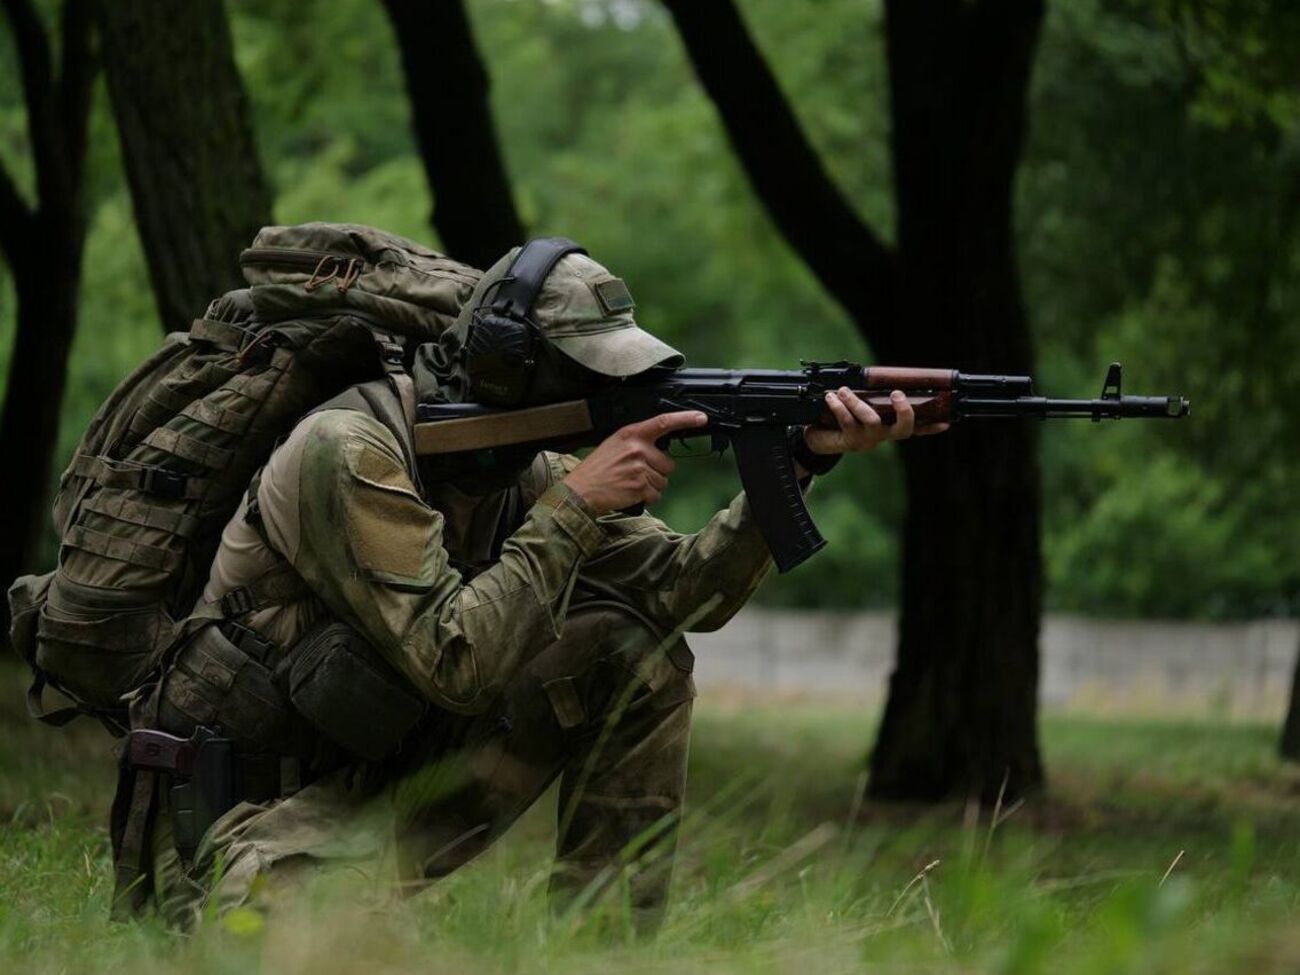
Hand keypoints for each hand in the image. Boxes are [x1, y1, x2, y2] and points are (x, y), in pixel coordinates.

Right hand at [563, 410, 707, 514]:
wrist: (580, 490)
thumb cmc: (597, 469)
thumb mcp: (614, 445)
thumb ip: (636, 443)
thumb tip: (658, 449)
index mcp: (631, 434)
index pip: (663, 422)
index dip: (685, 419)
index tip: (701, 418)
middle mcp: (637, 448)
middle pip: (668, 463)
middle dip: (657, 472)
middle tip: (635, 474)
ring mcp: (640, 467)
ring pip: (663, 481)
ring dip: (651, 486)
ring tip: (629, 484)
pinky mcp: (640, 486)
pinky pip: (656, 495)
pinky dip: (646, 498)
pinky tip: (630, 493)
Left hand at [804, 387, 949, 455]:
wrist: (822, 439)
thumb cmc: (846, 418)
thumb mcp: (861, 405)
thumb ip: (873, 394)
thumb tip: (881, 376)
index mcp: (890, 426)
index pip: (916, 428)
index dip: (932, 427)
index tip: (946, 422)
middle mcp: (883, 435)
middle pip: (903, 429)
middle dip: (904, 411)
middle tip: (897, 393)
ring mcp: (868, 439)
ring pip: (871, 421)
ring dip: (857, 402)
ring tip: (843, 390)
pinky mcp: (850, 440)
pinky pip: (847, 422)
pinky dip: (838, 406)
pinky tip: (831, 398)